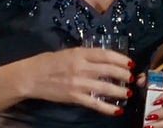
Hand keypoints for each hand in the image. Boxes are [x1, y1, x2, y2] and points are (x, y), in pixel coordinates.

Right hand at [16, 47, 134, 115]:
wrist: (31, 77)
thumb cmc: (49, 62)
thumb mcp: (69, 52)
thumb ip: (85, 55)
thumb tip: (104, 59)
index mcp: (80, 53)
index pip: (106, 55)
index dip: (120, 59)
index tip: (130, 63)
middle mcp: (81, 67)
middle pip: (109, 70)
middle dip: (124, 74)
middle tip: (132, 77)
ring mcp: (78, 83)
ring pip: (105, 87)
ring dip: (119, 90)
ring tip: (127, 92)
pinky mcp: (74, 97)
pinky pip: (94, 103)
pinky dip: (107, 107)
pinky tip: (116, 110)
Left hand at [139, 73, 162, 126]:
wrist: (152, 91)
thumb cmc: (152, 83)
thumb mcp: (148, 78)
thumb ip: (144, 78)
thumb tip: (140, 81)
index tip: (155, 101)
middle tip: (149, 116)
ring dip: (161, 123)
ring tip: (148, 125)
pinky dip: (159, 126)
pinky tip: (149, 127)